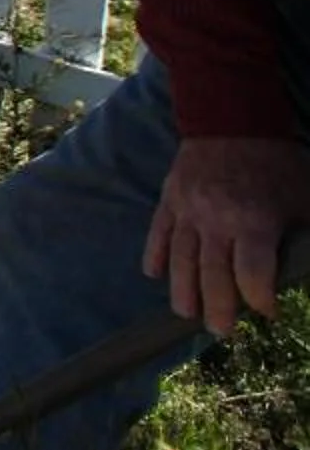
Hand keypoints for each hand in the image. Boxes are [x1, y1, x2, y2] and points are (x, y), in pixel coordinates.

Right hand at [144, 136, 309, 335]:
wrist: (232, 118)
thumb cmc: (278, 164)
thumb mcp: (305, 201)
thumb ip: (303, 240)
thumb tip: (305, 268)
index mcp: (253, 222)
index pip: (253, 275)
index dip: (260, 299)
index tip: (267, 311)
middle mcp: (215, 222)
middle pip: (212, 275)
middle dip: (217, 308)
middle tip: (221, 332)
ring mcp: (187, 211)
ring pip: (179, 259)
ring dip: (182, 290)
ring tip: (187, 314)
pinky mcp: (169, 199)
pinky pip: (158, 232)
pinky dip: (154, 255)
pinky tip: (154, 275)